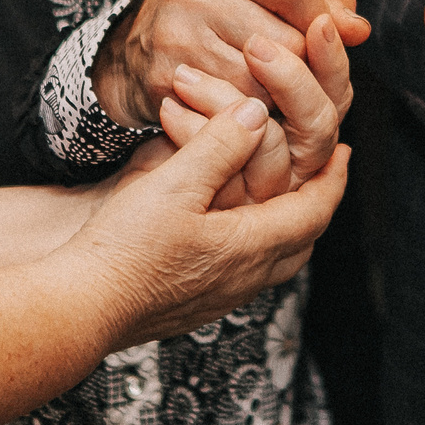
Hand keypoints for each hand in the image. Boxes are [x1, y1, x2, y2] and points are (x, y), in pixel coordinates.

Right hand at [59, 93, 348, 348]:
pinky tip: (232, 232)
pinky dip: (255, 244)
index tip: (347, 152)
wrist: (77, 311)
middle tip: (323, 174)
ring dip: (286, 224)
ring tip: (282, 198)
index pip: (315, 210)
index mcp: (251, 247)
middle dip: (317, 202)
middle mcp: (245, 279)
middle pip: (302, 240)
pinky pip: (245, 272)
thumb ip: (219, 145)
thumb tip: (257, 113)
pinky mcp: (195, 306)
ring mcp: (220, 298)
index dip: (334, 178)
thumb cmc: (123, 251)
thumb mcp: (173, 184)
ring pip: (274, 260)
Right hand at [102, 0, 367, 180]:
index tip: (323, 34)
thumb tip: (358, 29)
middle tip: (299, 74)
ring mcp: (176, 38)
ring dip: (279, 99)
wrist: (133, 49)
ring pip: (266, 87)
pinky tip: (247, 110)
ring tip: (272, 93)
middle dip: (304, 67)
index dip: (322, 18)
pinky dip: (250, 118)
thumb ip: (317, 2)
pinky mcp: (167, 82)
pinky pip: (234, 112)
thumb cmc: (212, 13)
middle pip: (288, 44)